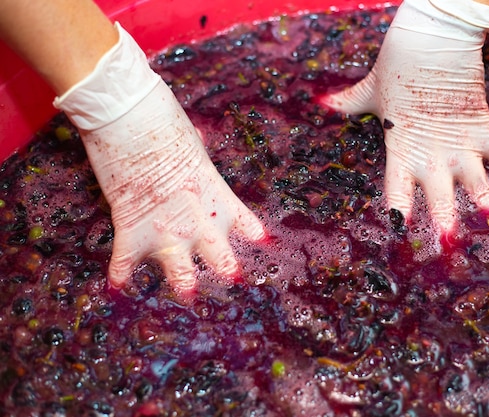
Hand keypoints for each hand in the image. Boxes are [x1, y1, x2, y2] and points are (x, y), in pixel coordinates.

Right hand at [54, 24, 265, 292]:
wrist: (128, 117)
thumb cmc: (163, 119)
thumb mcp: (192, 144)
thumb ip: (196, 162)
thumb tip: (196, 153)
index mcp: (217, 193)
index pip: (246, 224)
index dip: (255, 237)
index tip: (266, 249)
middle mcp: (198, 218)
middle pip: (221, 258)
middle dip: (228, 271)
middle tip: (233, 281)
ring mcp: (165, 227)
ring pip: (181, 273)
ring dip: (184, 285)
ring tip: (188, 295)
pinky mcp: (131, 228)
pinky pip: (125, 263)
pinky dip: (120, 277)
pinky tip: (119, 291)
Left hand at [321, 0, 488, 232]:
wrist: (433, 40)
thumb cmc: (397, 65)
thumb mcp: (370, 90)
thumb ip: (348, 103)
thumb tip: (322, 101)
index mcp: (401, 151)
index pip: (397, 193)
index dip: (398, 216)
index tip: (400, 236)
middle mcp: (431, 156)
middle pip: (440, 200)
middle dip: (445, 225)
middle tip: (448, 247)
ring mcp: (460, 144)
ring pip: (475, 184)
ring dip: (484, 204)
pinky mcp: (483, 127)